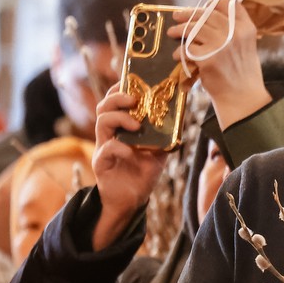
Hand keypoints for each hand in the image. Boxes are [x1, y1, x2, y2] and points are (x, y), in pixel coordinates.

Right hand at [91, 84, 169, 249]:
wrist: (131, 200)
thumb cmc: (142, 173)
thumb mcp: (159, 152)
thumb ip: (166, 136)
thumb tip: (182, 118)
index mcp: (121, 128)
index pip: (115, 102)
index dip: (120, 89)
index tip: (133, 82)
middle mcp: (110, 135)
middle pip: (104, 107)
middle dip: (117, 98)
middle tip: (134, 99)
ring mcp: (104, 147)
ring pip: (101, 123)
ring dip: (119, 118)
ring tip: (136, 125)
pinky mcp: (102, 163)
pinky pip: (106, 149)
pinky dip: (119, 147)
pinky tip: (131, 152)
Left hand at [168, 0, 270, 128]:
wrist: (243, 99)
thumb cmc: (243, 74)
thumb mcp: (246, 46)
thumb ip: (234, 30)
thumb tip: (211, 16)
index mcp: (246, 28)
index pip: (229, 3)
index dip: (213, 3)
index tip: (203, 6)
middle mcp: (235, 33)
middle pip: (207, 14)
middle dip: (189, 14)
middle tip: (177, 16)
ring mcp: (221, 45)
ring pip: (194, 29)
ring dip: (180, 30)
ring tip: (172, 33)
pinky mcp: (208, 58)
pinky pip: (187, 49)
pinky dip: (180, 52)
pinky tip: (179, 56)